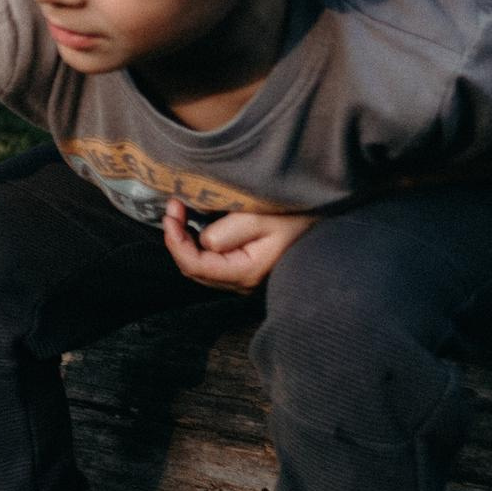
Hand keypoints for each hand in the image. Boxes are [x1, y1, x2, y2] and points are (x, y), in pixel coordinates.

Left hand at [162, 199, 316, 294]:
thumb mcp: (261, 217)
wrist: (321, 221)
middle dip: (176, 239)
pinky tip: (194, 222)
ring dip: (184, 240)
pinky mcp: (244, 268)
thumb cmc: (293, 216)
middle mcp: (242, 282)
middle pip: (193, 269)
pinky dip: (197, 243)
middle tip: (173, 208)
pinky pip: (211, 262)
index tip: (170, 213)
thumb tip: (203, 240)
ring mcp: (243, 278)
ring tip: (181, 211)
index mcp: (245, 271)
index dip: (175, 241)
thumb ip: (228, 231)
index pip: (195, 265)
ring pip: (200, 267)